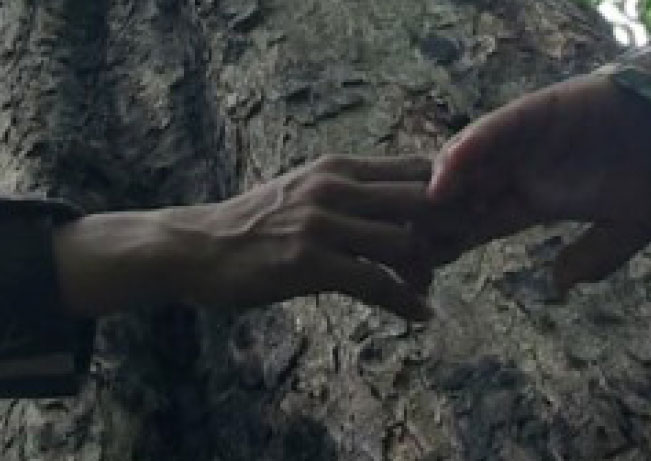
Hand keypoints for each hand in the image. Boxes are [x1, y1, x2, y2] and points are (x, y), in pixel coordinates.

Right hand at [54, 155, 436, 320]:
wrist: (194, 248)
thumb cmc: (252, 226)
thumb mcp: (304, 191)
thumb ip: (349, 193)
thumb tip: (396, 208)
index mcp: (338, 167)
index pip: (416, 167)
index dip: (446, 195)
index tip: (456, 223)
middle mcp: (334, 188)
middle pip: (421, 202)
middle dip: (446, 231)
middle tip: (451, 258)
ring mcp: (322, 225)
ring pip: (404, 244)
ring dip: (427, 272)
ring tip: (426, 289)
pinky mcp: (309, 264)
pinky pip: (376, 283)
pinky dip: (407, 302)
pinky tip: (422, 315)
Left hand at [425, 73, 650, 291]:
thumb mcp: (624, 233)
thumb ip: (593, 259)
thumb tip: (559, 286)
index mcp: (531, 201)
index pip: (476, 226)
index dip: (448, 244)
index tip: (420, 270)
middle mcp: (517, 170)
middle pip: (459, 195)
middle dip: (428, 217)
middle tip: (398, 243)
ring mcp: (521, 140)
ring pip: (466, 162)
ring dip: (437, 185)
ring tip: (411, 213)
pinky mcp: (531, 112)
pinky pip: (491, 129)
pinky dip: (466, 148)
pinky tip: (444, 172)